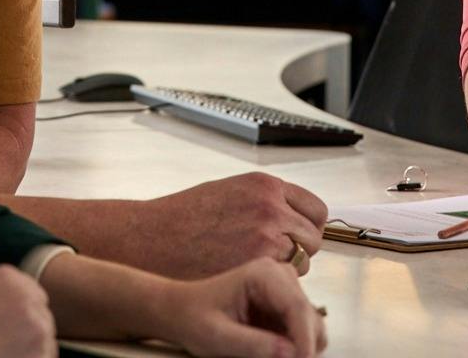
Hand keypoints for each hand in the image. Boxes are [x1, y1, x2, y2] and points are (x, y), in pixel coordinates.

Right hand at [0, 233, 57, 357]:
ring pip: (43, 335)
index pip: (26, 291)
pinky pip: (47, 356)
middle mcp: (28, 298)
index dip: (7, 310)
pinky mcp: (43, 356)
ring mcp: (38, 328)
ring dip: (28, 345)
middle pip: (38, 311)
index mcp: (7, 278)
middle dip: (21, 326)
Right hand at [135, 173, 327, 277]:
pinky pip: (284, 278)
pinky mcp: (257, 264)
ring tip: (255, 267)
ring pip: (302, 262)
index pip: (315, 209)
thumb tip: (291, 215)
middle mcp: (271, 207)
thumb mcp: (230, 192)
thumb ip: (265, 201)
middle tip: (276, 257)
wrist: (153, 239)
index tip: (299, 237)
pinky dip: (273, 281)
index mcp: (265, 186)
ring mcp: (266, 236)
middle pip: (313, 237)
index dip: (308, 227)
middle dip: (299, 249)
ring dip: (287, 268)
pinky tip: (249, 276)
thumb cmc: (184, 219)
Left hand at [160, 258, 327, 357]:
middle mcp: (281, 277)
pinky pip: (302, 334)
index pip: (297, 307)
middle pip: (310, 318)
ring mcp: (286, 292)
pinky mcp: (285, 309)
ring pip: (312, 327)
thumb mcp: (218, 337)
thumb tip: (291, 354)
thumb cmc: (195, 318)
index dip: (304, 340)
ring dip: (300, 349)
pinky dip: (295, 350)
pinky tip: (274, 355)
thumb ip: (254, 345)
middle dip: (303, 347)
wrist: (183, 311)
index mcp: (264, 274)